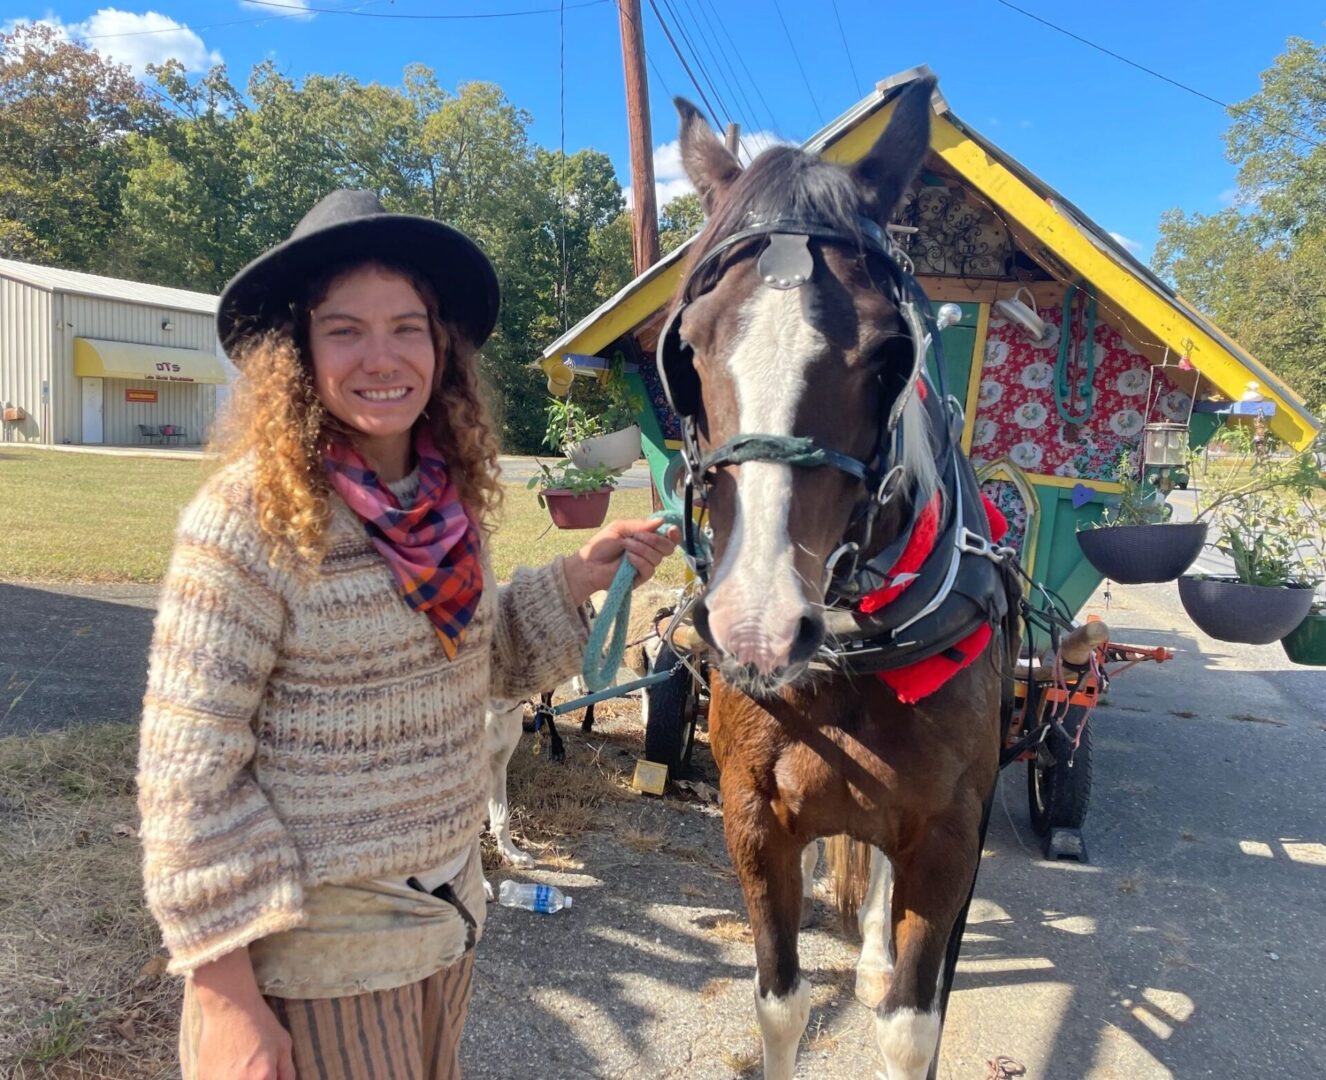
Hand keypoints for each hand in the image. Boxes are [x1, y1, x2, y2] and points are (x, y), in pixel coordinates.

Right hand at [193, 950, 295, 1079]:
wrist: (230, 1007)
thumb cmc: (259, 1024)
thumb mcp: (283, 1046)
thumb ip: (287, 1073)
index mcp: (263, 1078)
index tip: (268, 1074)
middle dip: (257, 1079)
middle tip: (255, 1067)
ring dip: (240, 1077)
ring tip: (241, 1064)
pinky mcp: (204, 1079)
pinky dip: (226, 1077)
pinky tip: (229, 1066)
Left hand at [562, 518, 680, 606]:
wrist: (589, 563)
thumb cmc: (602, 545)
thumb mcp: (620, 528)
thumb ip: (640, 525)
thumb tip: (661, 521)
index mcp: (646, 538)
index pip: (668, 537)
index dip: (674, 534)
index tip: (671, 529)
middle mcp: (649, 551)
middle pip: (668, 548)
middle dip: (655, 540)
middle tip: (638, 536)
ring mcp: (646, 565)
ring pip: (658, 558)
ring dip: (642, 549)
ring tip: (625, 546)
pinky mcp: (640, 578)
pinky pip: (649, 569)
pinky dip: (640, 561)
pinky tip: (629, 558)